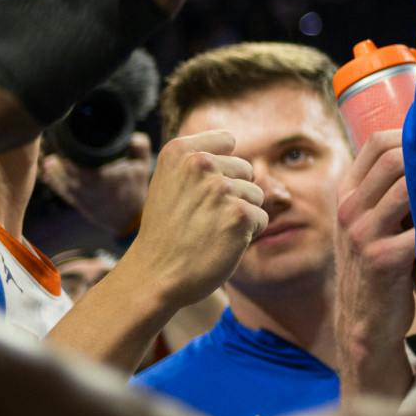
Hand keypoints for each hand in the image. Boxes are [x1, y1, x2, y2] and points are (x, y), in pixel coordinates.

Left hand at [42, 132, 152, 235]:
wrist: (131, 218)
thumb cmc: (136, 190)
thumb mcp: (143, 167)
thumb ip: (140, 148)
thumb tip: (132, 135)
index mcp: (104, 179)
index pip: (80, 167)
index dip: (69, 157)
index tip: (65, 145)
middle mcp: (90, 189)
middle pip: (67, 174)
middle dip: (59, 163)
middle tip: (56, 152)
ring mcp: (83, 198)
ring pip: (62, 183)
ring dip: (54, 172)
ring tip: (49, 162)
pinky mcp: (79, 204)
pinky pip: (63, 193)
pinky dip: (54, 184)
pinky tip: (48, 175)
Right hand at [116, 130, 267, 308]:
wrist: (154, 275)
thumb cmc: (166, 231)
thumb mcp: (170, 183)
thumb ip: (199, 161)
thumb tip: (232, 142)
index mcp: (179, 151)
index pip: (226, 140)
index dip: (221, 167)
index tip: (198, 190)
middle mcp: (200, 163)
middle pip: (245, 170)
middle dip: (232, 194)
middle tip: (200, 217)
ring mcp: (220, 188)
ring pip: (255, 194)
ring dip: (240, 214)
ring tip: (208, 230)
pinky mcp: (239, 214)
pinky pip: (261, 218)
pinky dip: (247, 234)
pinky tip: (220, 243)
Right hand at [335, 130, 415, 400]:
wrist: (365, 321)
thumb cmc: (381, 263)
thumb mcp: (372, 222)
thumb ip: (390, 192)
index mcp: (347, 193)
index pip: (376, 143)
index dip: (412, 133)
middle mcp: (350, 209)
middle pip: (393, 157)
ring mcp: (363, 233)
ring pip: (407, 185)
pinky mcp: (384, 259)